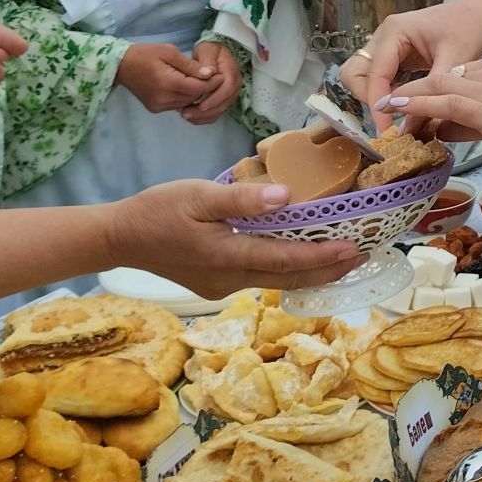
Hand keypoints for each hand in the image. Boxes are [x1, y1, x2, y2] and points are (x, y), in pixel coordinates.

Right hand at [105, 180, 362, 296]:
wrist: (120, 238)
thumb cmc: (157, 210)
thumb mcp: (197, 194)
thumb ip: (241, 200)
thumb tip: (287, 197)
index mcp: (226, 256)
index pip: (285, 259)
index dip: (322, 257)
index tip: (353, 251)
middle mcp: (229, 280)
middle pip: (288, 278)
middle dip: (327, 270)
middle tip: (362, 258)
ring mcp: (222, 287)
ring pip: (276, 281)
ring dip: (310, 272)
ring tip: (342, 260)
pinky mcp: (216, 285)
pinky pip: (260, 279)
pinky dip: (286, 270)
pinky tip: (301, 259)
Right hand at [116, 43, 216, 112]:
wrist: (121, 65)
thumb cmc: (145, 54)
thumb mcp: (169, 52)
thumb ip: (190, 65)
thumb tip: (210, 74)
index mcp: (168, 82)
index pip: (198, 88)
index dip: (212, 83)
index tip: (221, 75)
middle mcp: (164, 99)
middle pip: (194, 97)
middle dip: (205, 88)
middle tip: (213, 77)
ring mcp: (159, 106)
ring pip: (187, 103)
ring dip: (195, 93)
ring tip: (199, 80)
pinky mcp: (155, 109)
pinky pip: (177, 105)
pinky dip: (184, 97)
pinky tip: (185, 86)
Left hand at [182, 40, 241, 122]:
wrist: (214, 52)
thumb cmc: (210, 50)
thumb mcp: (207, 51)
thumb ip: (208, 62)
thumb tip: (210, 73)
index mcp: (231, 72)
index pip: (227, 88)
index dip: (215, 99)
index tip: (200, 105)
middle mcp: (234, 85)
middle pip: (224, 103)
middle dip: (206, 111)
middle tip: (186, 113)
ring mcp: (229, 94)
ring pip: (220, 110)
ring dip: (203, 116)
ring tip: (185, 115)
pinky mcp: (223, 100)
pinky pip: (216, 113)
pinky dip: (204, 118)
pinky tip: (191, 117)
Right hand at [349, 0, 481, 128]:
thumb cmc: (470, 29)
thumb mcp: (454, 61)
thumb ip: (431, 92)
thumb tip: (411, 126)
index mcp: (394, 31)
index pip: (375, 74)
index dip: (378, 105)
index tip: (386, 132)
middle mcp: (383, 36)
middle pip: (355, 73)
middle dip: (367, 99)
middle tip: (389, 120)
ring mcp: (386, 44)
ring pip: (363, 76)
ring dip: (374, 97)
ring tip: (397, 117)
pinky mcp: (394, 54)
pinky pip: (378, 77)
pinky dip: (385, 93)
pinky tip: (405, 107)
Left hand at [375, 54, 481, 164]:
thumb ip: (476, 121)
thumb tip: (444, 129)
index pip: (460, 75)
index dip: (434, 89)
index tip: (416, 101)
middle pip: (443, 77)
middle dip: (414, 89)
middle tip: (390, 102)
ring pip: (438, 86)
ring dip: (408, 97)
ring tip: (384, 106)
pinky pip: (443, 102)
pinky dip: (417, 105)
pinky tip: (397, 109)